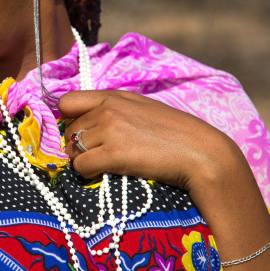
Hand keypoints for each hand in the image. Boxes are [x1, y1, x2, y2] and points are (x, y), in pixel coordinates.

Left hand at [60, 89, 239, 196]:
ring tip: (101, 165)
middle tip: (95, 156)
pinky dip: (87, 173)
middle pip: (70, 130)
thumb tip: (89, 126)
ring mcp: (110, 130)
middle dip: (77, 144)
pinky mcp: (114, 154)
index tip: (81, 132)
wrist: (202, 153)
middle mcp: (109, 109)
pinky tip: (103, 173)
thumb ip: (116, 111)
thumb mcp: (143, 110)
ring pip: (73, 149)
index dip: (69, 119)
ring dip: (82, 160)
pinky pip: (80, 166)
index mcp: (115, 96)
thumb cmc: (176, 134)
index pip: (67, 101)